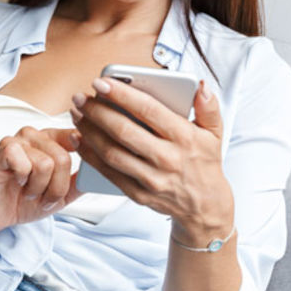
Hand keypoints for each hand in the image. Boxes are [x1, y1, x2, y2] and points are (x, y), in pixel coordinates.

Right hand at [0, 127, 81, 233]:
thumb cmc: (21, 201)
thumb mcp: (59, 195)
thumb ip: (79, 183)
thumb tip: (100, 174)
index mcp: (50, 140)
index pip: (76, 137)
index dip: (82, 156)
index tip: (78, 173)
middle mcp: (34, 136)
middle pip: (63, 158)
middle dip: (56, 188)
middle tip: (42, 196)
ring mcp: (16, 141)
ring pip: (45, 163)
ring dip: (38, 188)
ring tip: (26, 191)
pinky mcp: (0, 152)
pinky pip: (22, 161)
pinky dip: (22, 179)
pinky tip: (14, 182)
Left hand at [71, 78, 232, 242]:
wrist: (205, 207)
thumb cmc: (205, 163)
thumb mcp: (214, 133)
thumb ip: (208, 107)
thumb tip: (201, 86)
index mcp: (185, 137)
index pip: (149, 110)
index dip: (122, 94)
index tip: (101, 82)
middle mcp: (168, 158)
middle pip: (124, 131)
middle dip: (97, 111)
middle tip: (80, 98)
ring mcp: (152, 179)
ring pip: (112, 152)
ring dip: (89, 132)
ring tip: (77, 115)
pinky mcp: (139, 195)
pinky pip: (109, 173)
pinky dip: (90, 156)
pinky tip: (79, 140)